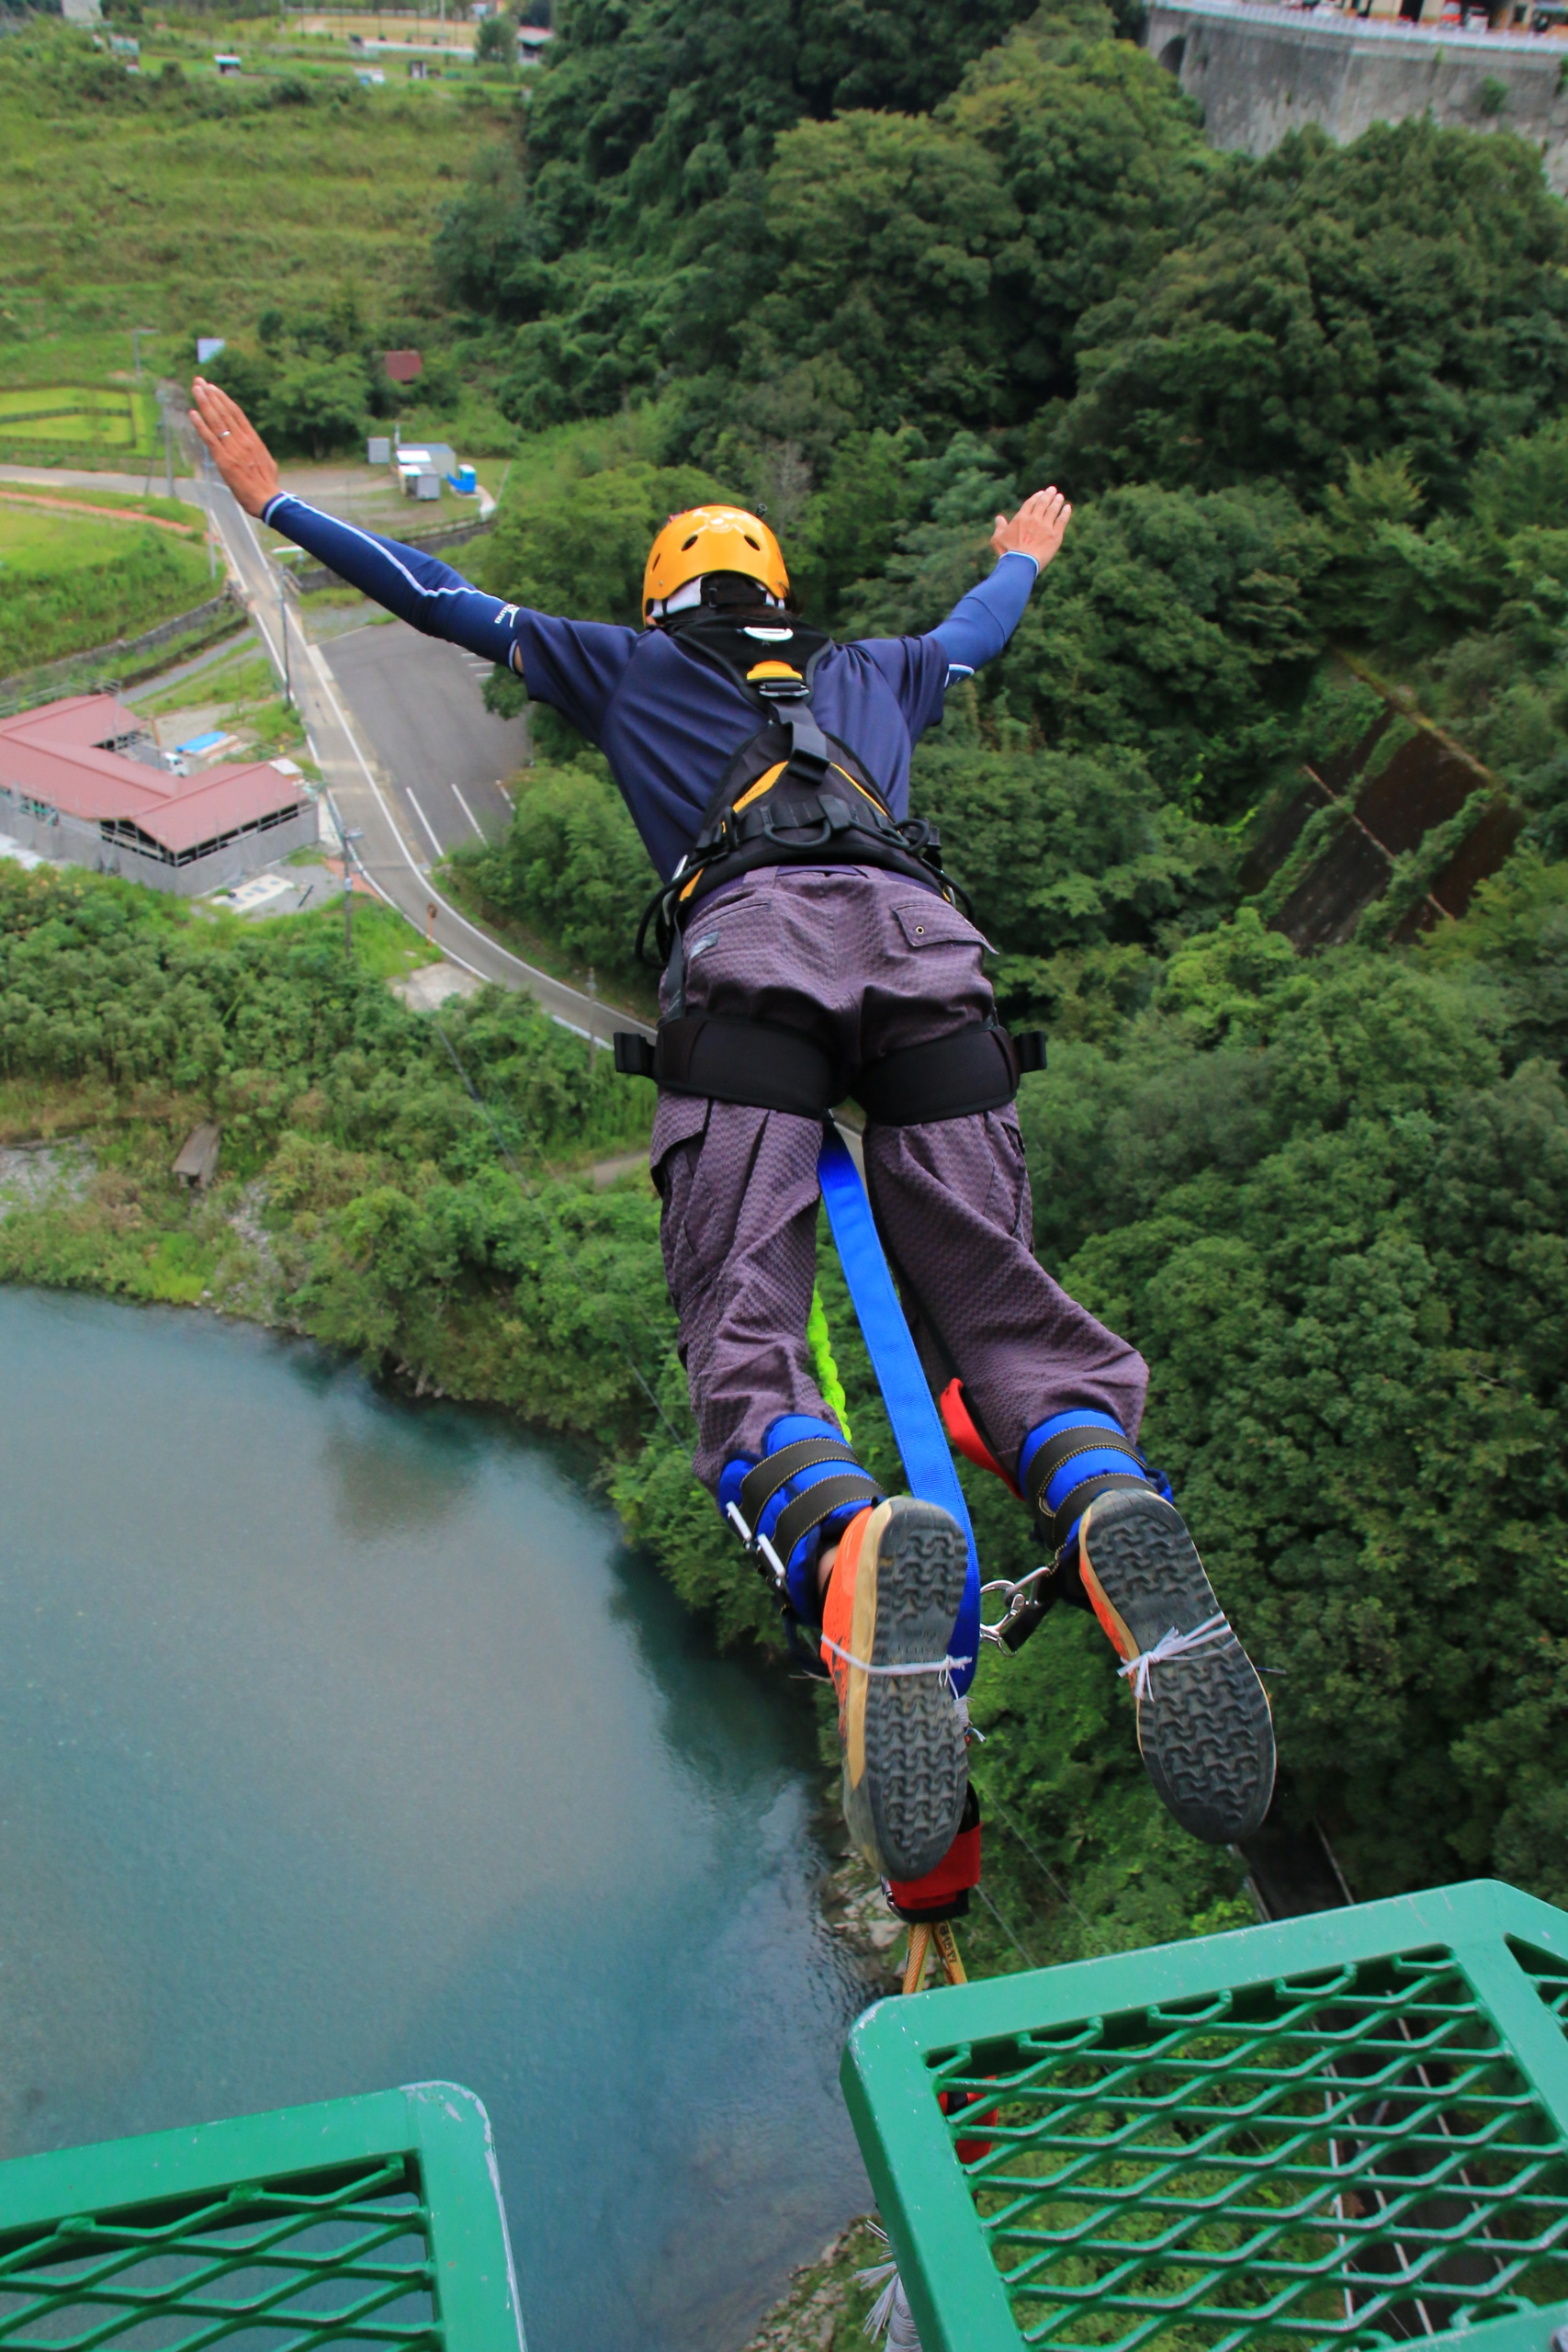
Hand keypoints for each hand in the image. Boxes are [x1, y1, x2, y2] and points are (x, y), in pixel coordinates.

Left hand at [188, 377, 280, 517]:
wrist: (267, 499)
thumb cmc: (267, 485)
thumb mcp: (266, 461)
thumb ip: (255, 450)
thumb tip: (251, 445)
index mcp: (253, 439)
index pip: (236, 413)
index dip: (223, 398)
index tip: (213, 388)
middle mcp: (242, 440)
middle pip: (224, 412)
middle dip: (210, 395)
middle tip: (199, 381)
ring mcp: (232, 449)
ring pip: (216, 421)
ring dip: (204, 403)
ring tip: (195, 389)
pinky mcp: (223, 460)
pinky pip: (209, 438)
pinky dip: (200, 425)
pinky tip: (192, 413)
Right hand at [991, 486, 1070, 571]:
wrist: (1021, 564)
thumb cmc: (1007, 553)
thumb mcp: (998, 539)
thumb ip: (999, 527)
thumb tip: (998, 518)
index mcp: (1021, 518)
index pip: (1030, 503)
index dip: (1036, 497)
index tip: (1041, 493)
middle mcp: (1035, 519)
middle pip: (1043, 503)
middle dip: (1048, 495)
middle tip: (1053, 490)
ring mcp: (1046, 527)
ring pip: (1053, 509)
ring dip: (1057, 501)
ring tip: (1060, 496)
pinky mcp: (1055, 535)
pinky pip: (1062, 520)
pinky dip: (1065, 513)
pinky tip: (1067, 507)